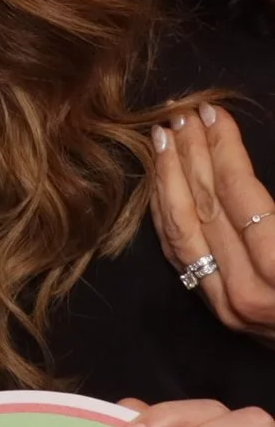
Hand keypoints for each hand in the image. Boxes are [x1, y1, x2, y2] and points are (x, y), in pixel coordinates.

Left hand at [148, 104, 274, 342]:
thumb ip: (271, 205)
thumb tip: (238, 158)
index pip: (240, 196)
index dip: (224, 150)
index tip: (213, 114)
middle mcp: (249, 293)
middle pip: (207, 209)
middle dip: (191, 155)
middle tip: (180, 114)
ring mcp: (229, 307)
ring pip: (183, 232)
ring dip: (169, 179)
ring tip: (163, 138)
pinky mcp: (220, 312)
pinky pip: (181, 255)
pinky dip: (169, 214)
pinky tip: (163, 183)